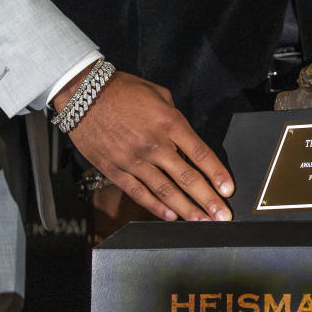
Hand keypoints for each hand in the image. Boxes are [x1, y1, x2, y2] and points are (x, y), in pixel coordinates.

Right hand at [54, 70, 234, 221]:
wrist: (83, 93)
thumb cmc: (123, 90)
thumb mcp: (159, 94)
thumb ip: (175, 118)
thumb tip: (185, 138)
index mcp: (170, 123)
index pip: (201, 154)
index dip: (217, 174)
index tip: (228, 190)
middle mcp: (155, 144)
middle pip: (187, 178)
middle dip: (208, 200)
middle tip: (222, 216)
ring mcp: (134, 159)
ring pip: (165, 190)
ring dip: (186, 209)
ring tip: (202, 222)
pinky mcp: (115, 169)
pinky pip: (139, 192)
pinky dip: (155, 206)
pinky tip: (170, 216)